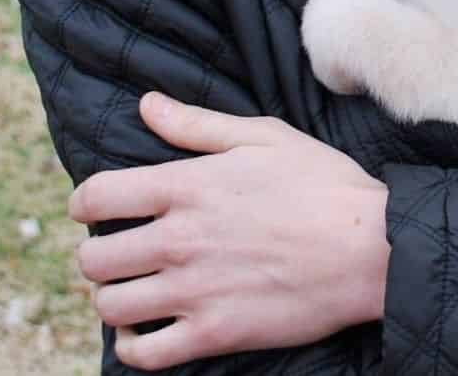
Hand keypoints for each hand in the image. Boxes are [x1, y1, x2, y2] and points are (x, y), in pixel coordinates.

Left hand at [68, 93, 389, 369]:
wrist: (372, 249)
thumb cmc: (324, 186)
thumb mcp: (264, 137)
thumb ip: (197, 125)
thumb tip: (146, 106)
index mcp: (186, 187)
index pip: (97, 197)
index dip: (85, 204)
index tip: (95, 211)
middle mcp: (179, 240)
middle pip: (94, 259)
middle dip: (98, 255)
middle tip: (121, 254)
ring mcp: (194, 291)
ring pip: (111, 305)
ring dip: (114, 299)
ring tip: (133, 291)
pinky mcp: (215, 334)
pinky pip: (145, 354)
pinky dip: (133, 346)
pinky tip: (143, 332)